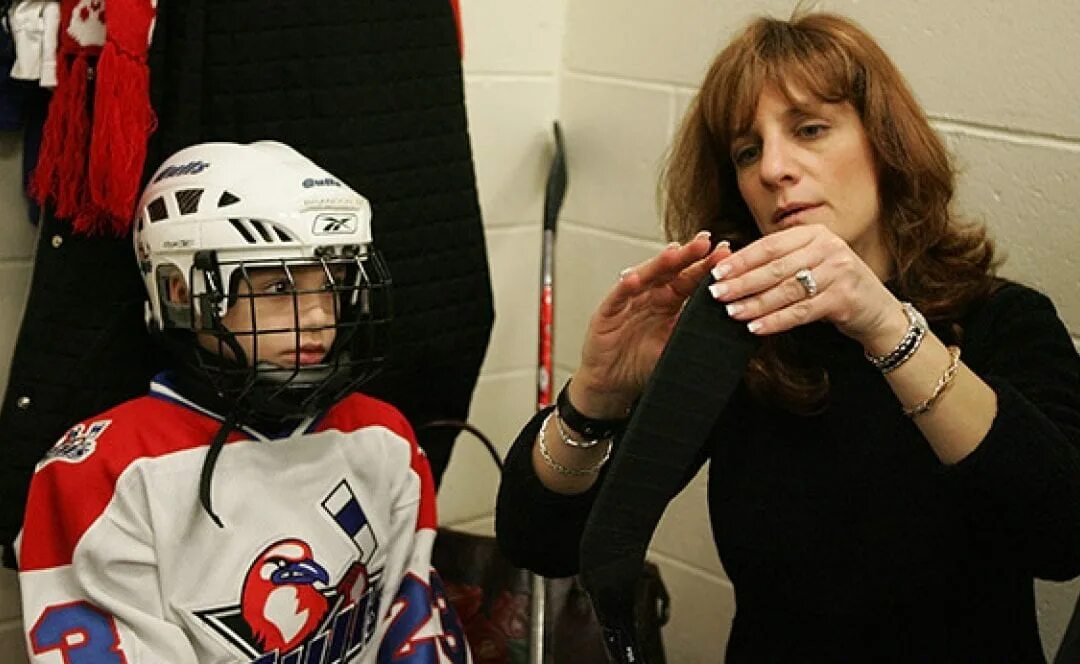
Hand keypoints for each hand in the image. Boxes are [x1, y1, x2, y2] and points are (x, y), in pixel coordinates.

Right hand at [570, 231, 730, 416]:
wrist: (614, 384)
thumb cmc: (643, 366)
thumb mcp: (677, 350)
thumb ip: (698, 336)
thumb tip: (733, 327)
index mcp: (670, 304)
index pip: (690, 280)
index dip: (706, 266)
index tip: (725, 252)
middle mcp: (650, 297)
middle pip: (671, 271)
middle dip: (688, 255)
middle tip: (705, 242)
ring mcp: (629, 302)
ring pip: (646, 277)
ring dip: (659, 264)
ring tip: (674, 252)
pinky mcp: (607, 313)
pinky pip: (618, 297)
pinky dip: (625, 287)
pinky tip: (634, 278)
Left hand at [706, 225, 905, 348]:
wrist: (877, 309)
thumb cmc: (834, 285)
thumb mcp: (810, 263)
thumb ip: (780, 262)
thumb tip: (732, 269)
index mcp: (815, 234)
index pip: (770, 245)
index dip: (741, 260)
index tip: (716, 272)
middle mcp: (828, 248)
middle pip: (775, 267)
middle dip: (742, 282)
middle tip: (717, 293)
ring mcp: (839, 271)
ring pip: (787, 290)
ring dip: (755, 304)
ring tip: (732, 313)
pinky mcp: (844, 298)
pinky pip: (801, 311)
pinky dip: (776, 321)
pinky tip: (756, 328)